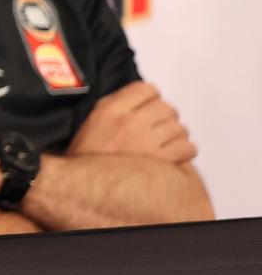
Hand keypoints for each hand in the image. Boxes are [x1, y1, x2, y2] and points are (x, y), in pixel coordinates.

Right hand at [68, 82, 196, 162]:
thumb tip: (138, 97)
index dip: (151, 97)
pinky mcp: (160, 160)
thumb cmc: (88, 156)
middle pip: (167, 108)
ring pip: (180, 128)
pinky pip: (187, 148)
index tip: (150, 104)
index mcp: (112, 109)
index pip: (146, 89)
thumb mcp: (93, 119)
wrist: (87, 185)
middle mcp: (130, 122)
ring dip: (176, 135)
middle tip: (158, 126)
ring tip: (165, 141)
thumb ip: (116, 104)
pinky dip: (185, 150)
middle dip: (165, 117)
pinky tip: (174, 154)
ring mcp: (146, 141)